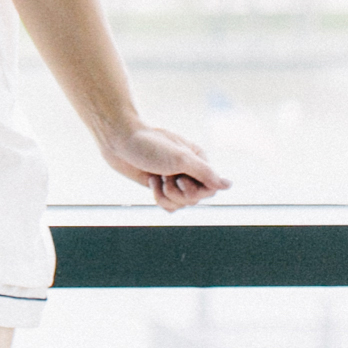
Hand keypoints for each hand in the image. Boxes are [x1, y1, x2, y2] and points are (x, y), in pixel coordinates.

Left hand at [93, 118, 230, 213]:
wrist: (118, 140)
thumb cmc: (149, 145)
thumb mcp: (180, 158)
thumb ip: (205, 172)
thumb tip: (228, 185)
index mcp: (199, 160)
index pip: (212, 189)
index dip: (196, 190)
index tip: (180, 178)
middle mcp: (190, 171)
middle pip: (196, 200)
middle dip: (178, 193)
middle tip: (165, 175)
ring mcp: (175, 179)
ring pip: (182, 205)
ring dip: (166, 195)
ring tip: (156, 178)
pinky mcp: (161, 187)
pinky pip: (169, 207)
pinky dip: (159, 198)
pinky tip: (151, 182)